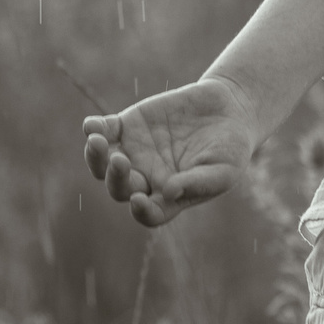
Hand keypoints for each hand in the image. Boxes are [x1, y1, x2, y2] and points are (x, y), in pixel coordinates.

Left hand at [82, 76, 258, 227]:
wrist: (230, 110)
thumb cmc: (232, 148)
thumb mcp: (224, 169)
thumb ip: (198, 182)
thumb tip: (167, 192)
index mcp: (169, 197)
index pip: (148, 212)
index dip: (141, 211)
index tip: (139, 200)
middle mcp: (146, 178)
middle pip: (119, 188)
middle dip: (115, 178)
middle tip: (121, 161)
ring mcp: (134, 152)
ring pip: (102, 163)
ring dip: (95, 156)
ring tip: (97, 141)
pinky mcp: (129, 126)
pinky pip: (104, 130)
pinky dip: (94, 128)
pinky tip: (92, 125)